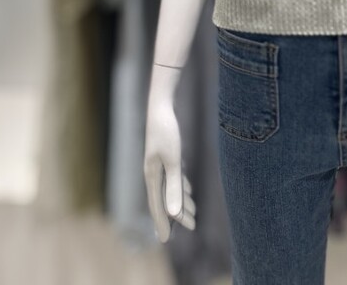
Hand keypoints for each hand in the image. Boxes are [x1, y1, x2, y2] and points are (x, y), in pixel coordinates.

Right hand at [144, 74, 196, 240]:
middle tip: (191, 227)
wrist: (161, 105)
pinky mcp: (167, 154)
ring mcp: (159, 163)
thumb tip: (174, 213)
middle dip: (177, 214)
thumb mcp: (173, 159)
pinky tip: (189, 190)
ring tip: (193, 213)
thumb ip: (174, 186)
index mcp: (152, 176)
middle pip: (165, 199)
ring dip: (182, 200)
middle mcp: (153, 172)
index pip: (157, 206)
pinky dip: (182, 186)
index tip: (165, 241)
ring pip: (171, 188)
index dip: (162, 223)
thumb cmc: (166, 130)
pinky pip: (174, 176)